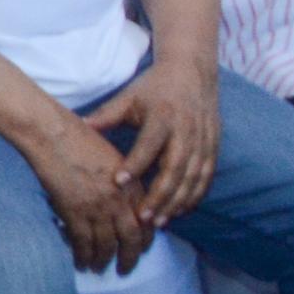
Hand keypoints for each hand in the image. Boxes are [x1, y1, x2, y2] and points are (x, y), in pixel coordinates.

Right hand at [20, 111, 151, 272]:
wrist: (51, 133)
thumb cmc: (77, 137)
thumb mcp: (111, 157)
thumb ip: (121, 180)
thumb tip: (119, 199)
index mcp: (132, 185)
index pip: (146, 221)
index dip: (144, 240)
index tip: (139, 249)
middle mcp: (119, 200)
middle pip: (130, 239)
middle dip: (129, 258)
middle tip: (124, 269)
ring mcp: (97, 207)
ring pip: (105, 245)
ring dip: (103, 261)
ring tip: (98, 269)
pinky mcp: (74, 211)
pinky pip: (82, 242)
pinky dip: (82, 256)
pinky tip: (80, 263)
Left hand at [83, 53, 221, 226]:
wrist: (192, 71)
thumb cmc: (154, 86)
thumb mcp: (129, 97)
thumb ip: (107, 115)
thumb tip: (79, 126)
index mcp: (163, 116)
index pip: (149, 144)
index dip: (135, 164)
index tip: (118, 183)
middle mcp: (186, 130)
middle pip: (174, 168)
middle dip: (159, 195)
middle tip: (142, 217)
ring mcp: (203, 140)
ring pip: (192, 178)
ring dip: (177, 202)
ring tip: (159, 221)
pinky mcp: (213, 147)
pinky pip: (206, 177)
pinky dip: (195, 196)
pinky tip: (180, 211)